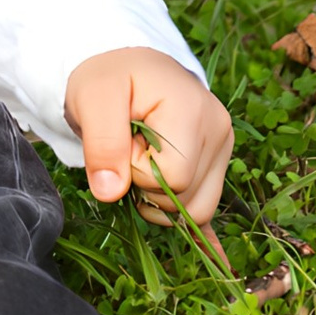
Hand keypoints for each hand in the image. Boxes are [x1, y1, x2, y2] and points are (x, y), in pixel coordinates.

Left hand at [64, 48, 234, 223]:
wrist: (123, 62)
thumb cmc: (109, 76)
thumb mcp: (93, 98)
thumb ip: (102, 144)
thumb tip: (111, 193)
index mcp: (193, 110)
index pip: (172, 177)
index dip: (137, 171)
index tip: (122, 142)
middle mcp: (218, 130)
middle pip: (185, 197)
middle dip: (147, 186)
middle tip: (129, 148)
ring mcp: (222, 147)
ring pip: (198, 208)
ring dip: (161, 199)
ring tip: (142, 161)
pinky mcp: (216, 161)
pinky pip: (210, 205)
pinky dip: (196, 224)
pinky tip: (206, 252)